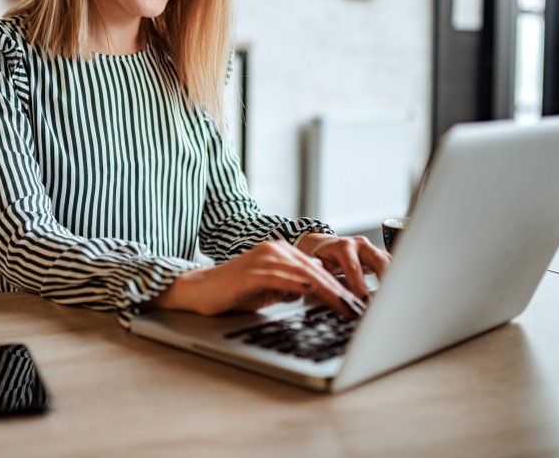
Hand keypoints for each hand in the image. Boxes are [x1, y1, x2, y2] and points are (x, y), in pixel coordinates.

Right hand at [148, 240, 369, 318]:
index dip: (339, 286)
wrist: (200, 291)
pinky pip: (284, 278)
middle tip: (359, 308)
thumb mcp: (269, 290)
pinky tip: (316, 293)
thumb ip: (289, 288)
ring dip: (328, 291)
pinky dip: (302, 286)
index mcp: (280, 253)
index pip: (318, 269)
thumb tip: (311, 293)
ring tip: (346, 306)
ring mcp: (264, 258)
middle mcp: (275, 250)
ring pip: (304, 273)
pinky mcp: (253, 271)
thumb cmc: (232, 292)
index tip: (356, 304)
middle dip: (341, 290)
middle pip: (316, 270)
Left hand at [295, 232, 390, 300]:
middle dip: (385, 280)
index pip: (353, 267)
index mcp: (343, 247)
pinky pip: (391, 265)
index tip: (364, 300)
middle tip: (387, 299)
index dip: (359, 285)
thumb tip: (319, 284)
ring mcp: (372, 249)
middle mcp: (360, 245)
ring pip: (389, 262)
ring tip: (396, 298)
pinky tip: (397, 291)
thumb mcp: (314, 262)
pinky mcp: (379, 255)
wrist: (325, 244)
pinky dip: (395, 277)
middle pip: (379, 261)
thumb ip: (319, 273)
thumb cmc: (320, 255)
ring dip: (394, 279)